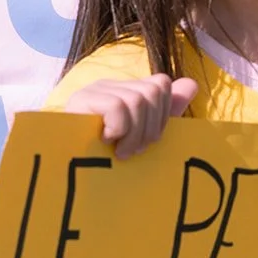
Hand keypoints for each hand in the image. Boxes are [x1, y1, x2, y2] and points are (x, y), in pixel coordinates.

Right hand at [64, 75, 198, 158]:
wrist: (64, 173)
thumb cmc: (104, 157)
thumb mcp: (140, 136)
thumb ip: (165, 112)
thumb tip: (192, 84)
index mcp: (125, 91)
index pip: (161, 84)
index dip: (163, 115)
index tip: (149, 140)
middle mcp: (111, 85)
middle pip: (154, 91)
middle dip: (150, 127)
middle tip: (133, 150)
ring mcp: (94, 90)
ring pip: (137, 100)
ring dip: (134, 134)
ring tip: (120, 151)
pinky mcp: (80, 100)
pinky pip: (118, 107)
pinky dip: (118, 130)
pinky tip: (105, 142)